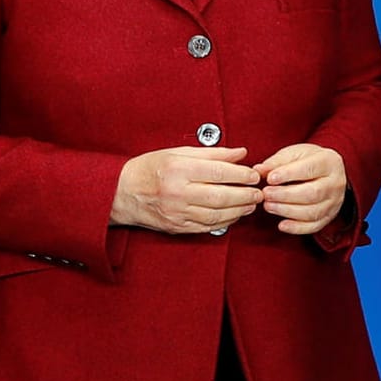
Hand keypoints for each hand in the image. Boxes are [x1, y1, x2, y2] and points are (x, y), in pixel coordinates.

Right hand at [111, 146, 261, 234]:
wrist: (122, 193)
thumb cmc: (150, 168)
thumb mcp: (178, 152)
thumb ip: (212, 153)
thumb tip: (240, 153)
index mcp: (179, 169)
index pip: (218, 171)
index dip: (241, 174)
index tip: (254, 174)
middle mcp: (178, 192)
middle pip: (221, 196)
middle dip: (245, 195)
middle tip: (258, 192)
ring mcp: (177, 212)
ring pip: (217, 215)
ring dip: (239, 210)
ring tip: (250, 204)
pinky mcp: (177, 227)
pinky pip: (207, 227)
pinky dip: (225, 222)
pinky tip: (234, 215)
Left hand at [255, 143, 348, 234]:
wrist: (327, 171)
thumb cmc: (308, 160)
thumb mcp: (294, 154)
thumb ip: (277, 162)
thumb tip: (258, 170)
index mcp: (328, 161)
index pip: (309, 169)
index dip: (288, 174)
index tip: (270, 178)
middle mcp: (335, 183)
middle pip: (312, 193)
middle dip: (286, 195)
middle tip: (266, 194)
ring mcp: (334, 202)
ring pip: (312, 212)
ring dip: (287, 211)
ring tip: (268, 206)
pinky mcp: (329, 216)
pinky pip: (314, 226)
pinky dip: (297, 228)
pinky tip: (281, 225)